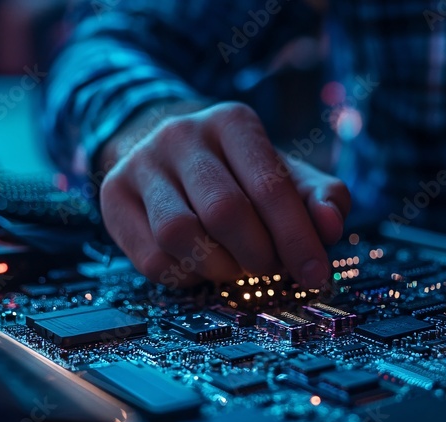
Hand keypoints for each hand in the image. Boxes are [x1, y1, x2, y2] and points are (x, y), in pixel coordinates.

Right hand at [98, 101, 349, 287]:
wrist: (166, 149)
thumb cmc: (238, 172)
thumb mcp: (286, 174)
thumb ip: (320, 199)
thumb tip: (331, 227)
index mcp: (232, 123)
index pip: (270, 186)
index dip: (297, 238)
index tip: (316, 275)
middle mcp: (181, 135)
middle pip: (225, 212)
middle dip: (258, 255)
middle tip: (271, 268)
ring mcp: (141, 164)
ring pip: (179, 235)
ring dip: (219, 267)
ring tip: (236, 265)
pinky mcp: (113, 197)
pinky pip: (151, 258)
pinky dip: (186, 275)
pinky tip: (200, 263)